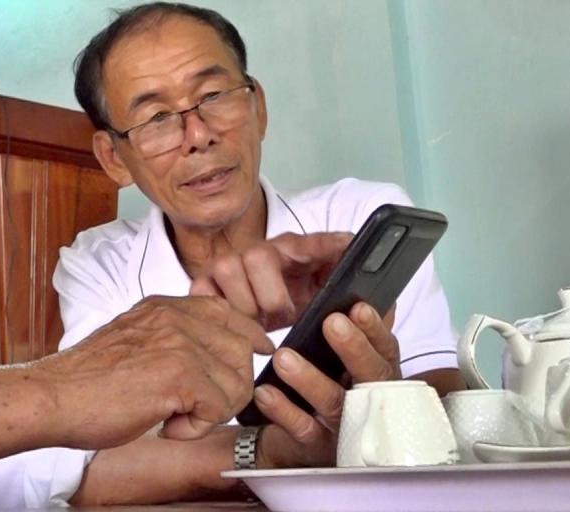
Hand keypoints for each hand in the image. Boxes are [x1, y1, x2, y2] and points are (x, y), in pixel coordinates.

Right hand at [33, 296, 272, 449]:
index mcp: (163, 307)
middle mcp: (175, 317)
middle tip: (192, 408)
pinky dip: (195, 428)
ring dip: (210, 412)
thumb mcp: (133, 341)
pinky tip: (166, 426)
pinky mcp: (179, 373)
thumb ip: (168, 338)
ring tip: (172, 417)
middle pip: (242, 350)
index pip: (226, 310)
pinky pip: (219, 408)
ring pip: (237, 382)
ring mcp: (178, 342)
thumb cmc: (85, 382)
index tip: (260, 350)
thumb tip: (210, 356)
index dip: (249, 334)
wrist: (52, 397)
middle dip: (229, 388)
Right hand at [190, 232, 351, 329]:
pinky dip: (216, 309)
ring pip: (227, 270)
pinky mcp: (207, 283)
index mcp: (296, 249)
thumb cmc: (300, 300)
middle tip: (282, 318)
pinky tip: (236, 327)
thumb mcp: (328, 294)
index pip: (313, 242)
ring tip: (259, 327)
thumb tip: (368, 280)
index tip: (344, 250)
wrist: (269, 312)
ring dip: (244, 305)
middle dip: (271, 296)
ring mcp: (230, 264)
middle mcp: (260, 251)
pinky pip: (201, 290)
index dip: (325, 245)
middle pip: (257, 256)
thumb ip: (349, 287)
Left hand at [253, 302, 401, 467]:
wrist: (302, 441)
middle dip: (353, 349)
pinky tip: (265, 392)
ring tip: (285, 357)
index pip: (386, 350)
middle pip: (370, 377)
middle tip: (332, 322)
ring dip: (310, 379)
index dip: (375, 329)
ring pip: (334, 403)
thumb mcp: (347, 361)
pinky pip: (302, 429)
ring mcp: (345, 427)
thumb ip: (360, 332)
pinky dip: (283, 410)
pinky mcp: (318, 446)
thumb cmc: (331, 388)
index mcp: (378, 376)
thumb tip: (375, 295)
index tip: (359, 307)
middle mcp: (369, 402)